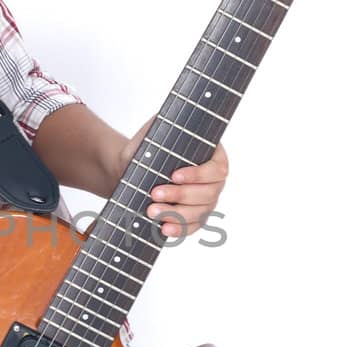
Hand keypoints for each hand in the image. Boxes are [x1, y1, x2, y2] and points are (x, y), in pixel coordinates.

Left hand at [117, 118, 228, 238]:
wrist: (129, 170)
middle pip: (209, 194)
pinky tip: (164, 228)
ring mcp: (207, 201)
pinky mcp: (195, 217)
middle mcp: (214, 180)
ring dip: (176, 214)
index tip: (174, 175)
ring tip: (152, 211)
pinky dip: (179, 230)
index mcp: (213, 156)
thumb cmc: (145, 149)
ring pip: (200, 213)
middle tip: (155, 193)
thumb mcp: (153, 132)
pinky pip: (193, 227)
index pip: (217, 169)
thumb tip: (170, 117)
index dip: (197, 175)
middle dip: (181, 195)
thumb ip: (164, 124)